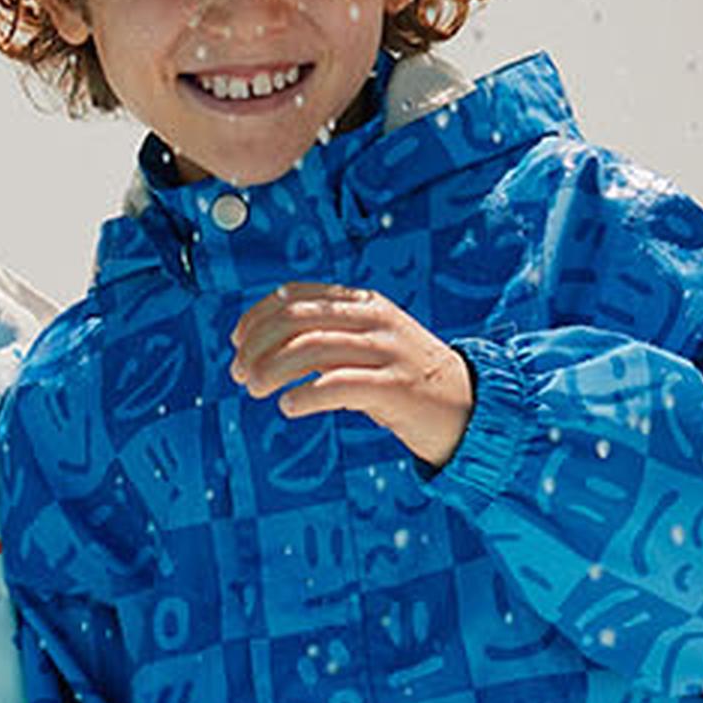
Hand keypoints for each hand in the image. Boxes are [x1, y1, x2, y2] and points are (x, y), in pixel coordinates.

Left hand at [229, 284, 472, 471]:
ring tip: (255, 390)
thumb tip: (262, 343)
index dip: (258, 315)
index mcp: (363, 303)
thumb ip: (325, 336)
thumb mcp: (367, 344)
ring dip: (272, 370)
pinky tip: (289, 407)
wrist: (467, 405)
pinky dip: (305, 395)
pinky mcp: (395, 387)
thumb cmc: (405, 377)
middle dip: (257, 345)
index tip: (236, 341)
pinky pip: (338, 385)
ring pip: (311, 349)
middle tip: (238, 374)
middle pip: (296, 320)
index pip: (296, 295)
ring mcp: (387, 351)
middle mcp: (374, 320)